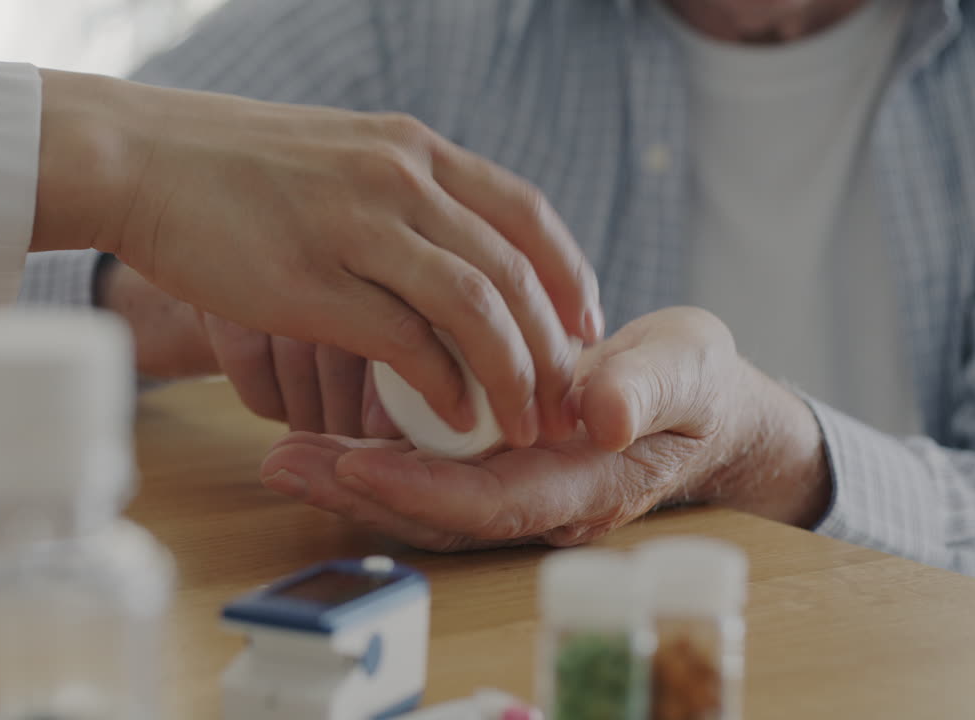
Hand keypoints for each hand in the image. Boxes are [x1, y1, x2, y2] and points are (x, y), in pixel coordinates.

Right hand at [31, 70, 602, 447]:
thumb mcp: (337, 157)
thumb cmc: (229, 166)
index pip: (525, 213)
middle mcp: (399, 179)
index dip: (568, 274)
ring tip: (521, 423)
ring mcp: (357, 227)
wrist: (138, 158)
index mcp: (411, 148)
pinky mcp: (312, 282)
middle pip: (513, 271)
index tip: (584, 325)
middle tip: (563, 398)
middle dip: (552, 345)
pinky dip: (442, 385)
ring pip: (474, 309)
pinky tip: (452, 415)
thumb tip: (442, 250)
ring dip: (511, 375)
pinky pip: (405, 342)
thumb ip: (396, 194)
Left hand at [258, 308, 830, 550]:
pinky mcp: (490, 458)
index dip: (425, 488)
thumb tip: (602, 414)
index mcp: (583, 480)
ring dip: (348, 478)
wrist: (692, 397)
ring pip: (419, 495)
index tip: (358, 462)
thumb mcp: (684, 371)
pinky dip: (369, 453)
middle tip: (286, 463)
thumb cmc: (692, 382)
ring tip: (281, 453)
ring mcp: (509, 479)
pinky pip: (423, 467)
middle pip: (437, 511)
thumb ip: (647, 391)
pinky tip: (319, 430)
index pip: (495, 499)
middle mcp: (536, 494)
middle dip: (358, 493)